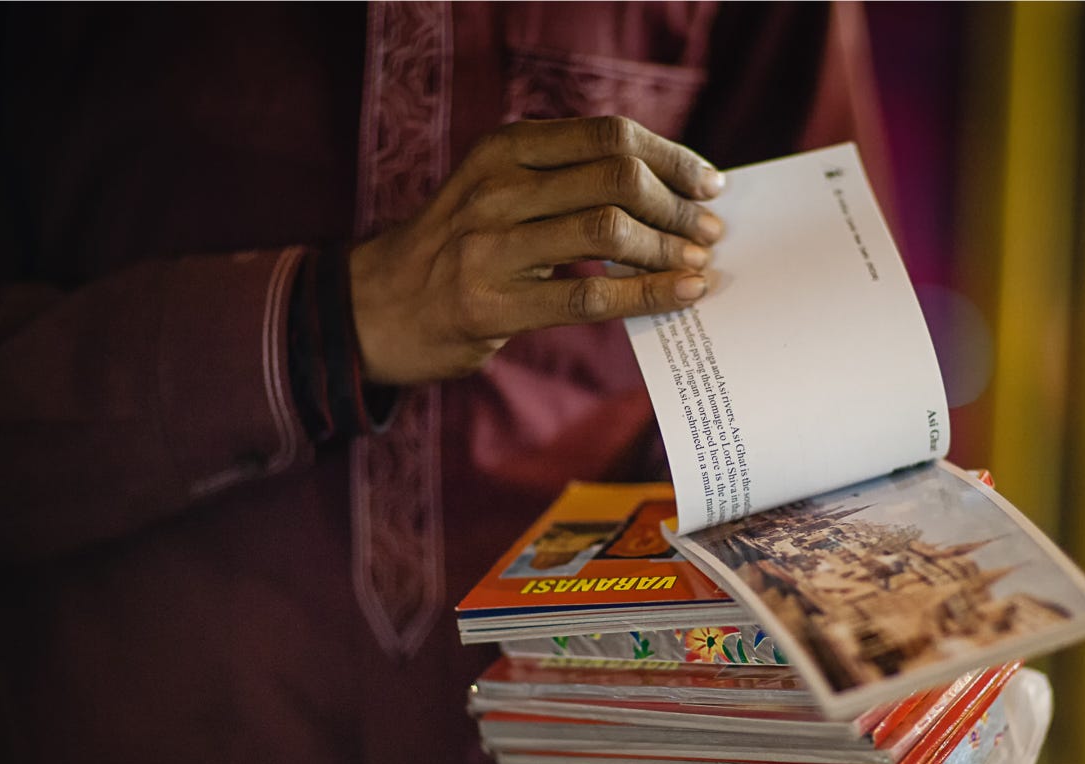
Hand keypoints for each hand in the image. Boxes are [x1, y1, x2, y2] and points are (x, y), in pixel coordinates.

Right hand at [347, 115, 727, 384]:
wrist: (375, 307)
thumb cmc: (462, 246)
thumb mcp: (501, 189)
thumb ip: (569, 179)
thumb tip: (672, 186)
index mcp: (504, 150)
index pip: (608, 135)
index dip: (670, 158)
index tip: (708, 184)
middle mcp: (495, 188)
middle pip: (616, 178)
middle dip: (677, 206)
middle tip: (709, 231)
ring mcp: (489, 246)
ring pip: (607, 231)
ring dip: (667, 249)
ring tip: (696, 263)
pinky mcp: (491, 305)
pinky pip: (588, 296)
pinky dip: (648, 294)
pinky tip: (682, 293)